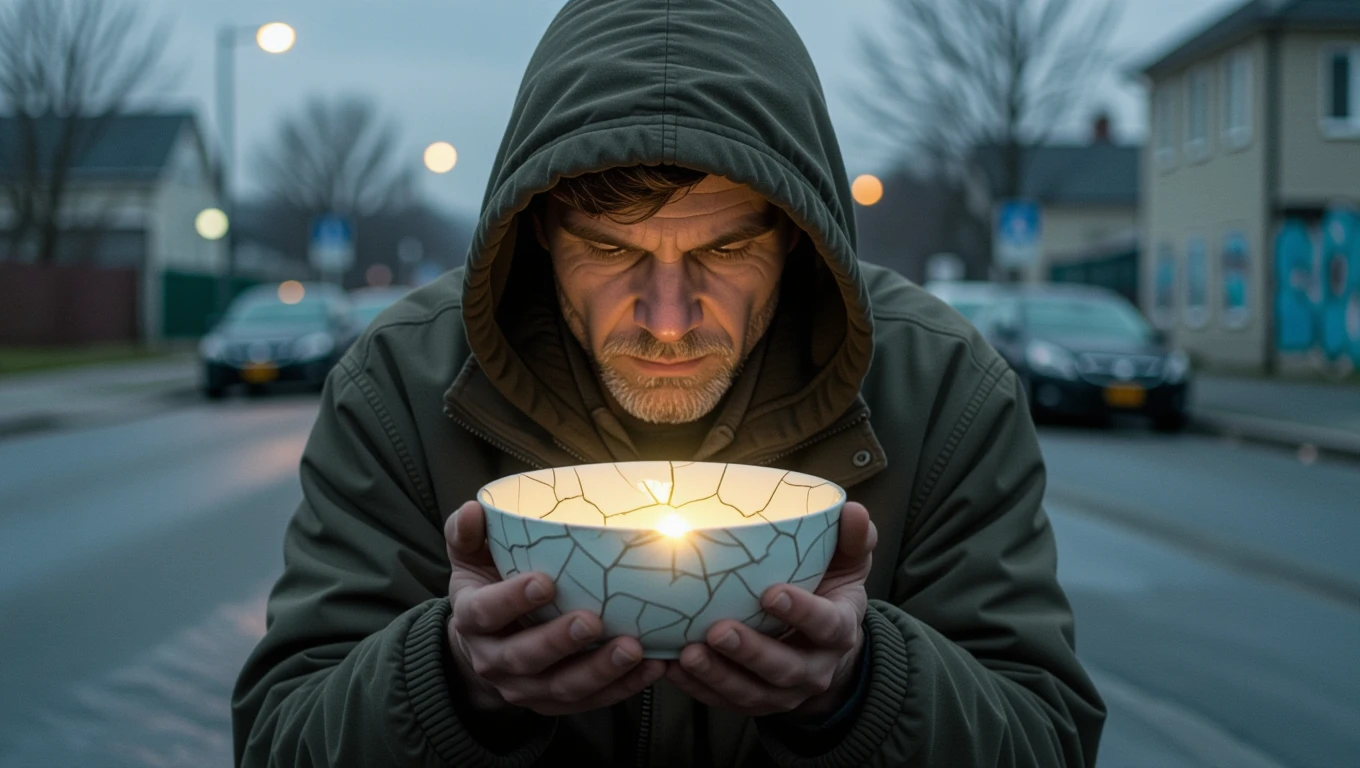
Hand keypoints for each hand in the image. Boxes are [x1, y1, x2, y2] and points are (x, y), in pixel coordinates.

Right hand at [444, 500, 665, 715]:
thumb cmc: (486, 588)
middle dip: (560, 641)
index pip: (486, 612)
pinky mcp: (553, 703)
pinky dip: (623, 687)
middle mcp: (494, 660)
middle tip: (593, 621)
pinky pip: (590, 701)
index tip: (544, 582)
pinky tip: (652, 667)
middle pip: (526, 656)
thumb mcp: (469, 558)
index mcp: (472, 620)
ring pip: (562, 686)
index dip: (511, 600)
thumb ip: (466, 533)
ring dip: (600, 670)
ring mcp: (525, 687)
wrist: (484, 647)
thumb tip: (471, 510)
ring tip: (634, 649)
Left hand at [665, 502, 876, 718]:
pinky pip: (723, 701)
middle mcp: (814, 668)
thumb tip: (854, 510)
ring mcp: (783, 691)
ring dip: (718, 675)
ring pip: (751, 692)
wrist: (825, 646)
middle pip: (784, 668)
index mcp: (839, 631)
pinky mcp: (753, 701)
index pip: (826, 625)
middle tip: (719, 630)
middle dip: (751, 652)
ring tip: (688, 654)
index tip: (771, 593)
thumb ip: (855, 538)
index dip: (802, 612)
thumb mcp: (849, 564)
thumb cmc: (830, 590)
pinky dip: (696, 687)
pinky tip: (670, 666)